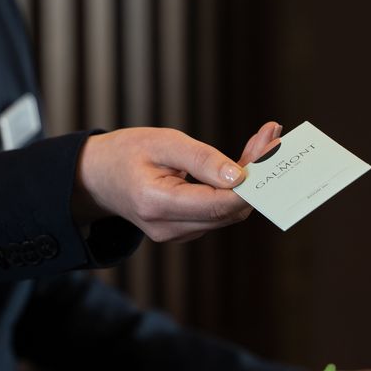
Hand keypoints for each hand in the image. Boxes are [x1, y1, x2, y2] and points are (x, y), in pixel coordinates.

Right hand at [74, 122, 281, 243]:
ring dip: (249, 179)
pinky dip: (235, 187)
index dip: (251, 184)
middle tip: (272, 137)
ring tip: (264, 141)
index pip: (219, 204)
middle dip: (256, 175)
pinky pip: (219, 210)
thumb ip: (201, 159)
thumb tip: (240, 176)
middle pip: (229, 210)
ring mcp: (178, 234)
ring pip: (228, 211)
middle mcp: (170, 228)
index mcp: (158, 204)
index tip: (270, 151)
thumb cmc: (126, 152)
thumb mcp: (162, 143)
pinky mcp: (185, 230)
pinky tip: (245, 161)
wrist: (98, 177)